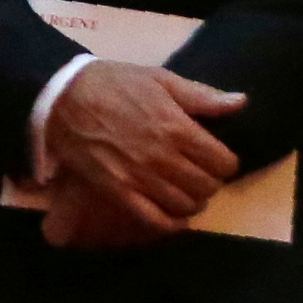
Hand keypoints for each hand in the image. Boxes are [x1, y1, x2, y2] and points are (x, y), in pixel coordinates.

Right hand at [40, 60, 245, 235]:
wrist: (62, 98)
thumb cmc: (113, 84)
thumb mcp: (160, 79)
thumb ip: (202, 96)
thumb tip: (240, 102)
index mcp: (177, 128)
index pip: (224, 162)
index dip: (226, 162)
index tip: (217, 157)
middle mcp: (162, 158)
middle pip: (207, 186)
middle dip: (211, 181)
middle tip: (201, 173)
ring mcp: (139, 178)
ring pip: (185, 205)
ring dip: (193, 200)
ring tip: (186, 189)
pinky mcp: (118, 192)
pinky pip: (154, 219)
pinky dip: (171, 223)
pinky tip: (174, 214)